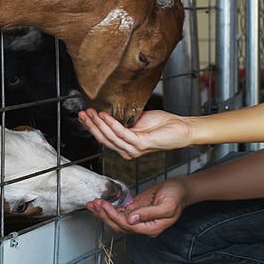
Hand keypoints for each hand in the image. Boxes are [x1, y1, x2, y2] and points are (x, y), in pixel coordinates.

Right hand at [78, 108, 193, 158]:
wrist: (181, 128)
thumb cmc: (163, 125)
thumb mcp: (138, 120)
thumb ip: (124, 120)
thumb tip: (110, 112)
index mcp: (126, 146)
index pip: (104, 137)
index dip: (92, 126)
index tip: (84, 115)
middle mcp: (128, 151)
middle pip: (104, 139)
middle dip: (91, 125)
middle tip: (82, 113)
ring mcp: (134, 149)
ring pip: (110, 137)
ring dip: (98, 124)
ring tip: (91, 112)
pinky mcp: (141, 144)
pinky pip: (122, 133)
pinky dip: (111, 124)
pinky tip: (104, 116)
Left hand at [86, 179, 189, 236]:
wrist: (181, 189)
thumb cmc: (177, 196)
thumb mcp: (166, 205)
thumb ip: (149, 213)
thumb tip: (132, 219)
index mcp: (151, 228)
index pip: (128, 226)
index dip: (115, 217)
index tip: (106, 206)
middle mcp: (143, 227)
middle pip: (119, 226)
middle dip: (105, 216)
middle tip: (94, 205)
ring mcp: (139, 220)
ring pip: (117, 221)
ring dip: (104, 213)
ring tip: (93, 204)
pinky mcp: (136, 211)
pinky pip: (120, 213)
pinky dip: (109, 209)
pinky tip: (100, 204)